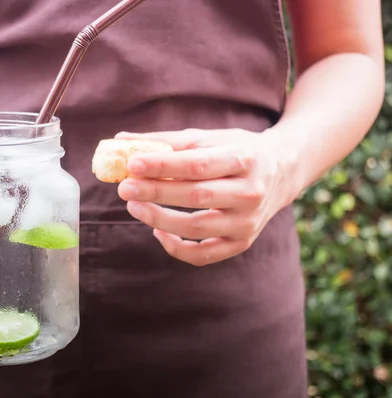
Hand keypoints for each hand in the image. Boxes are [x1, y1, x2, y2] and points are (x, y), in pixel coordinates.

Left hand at [115, 128, 293, 265]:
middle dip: (155, 192)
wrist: (282, 172)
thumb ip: (167, 141)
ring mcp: (248, 222)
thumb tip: (121, 140)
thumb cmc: (236, 151)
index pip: (198, 165)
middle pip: (196, 196)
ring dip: (159, 219)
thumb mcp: (210, 138)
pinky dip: (175, 247)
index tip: (132, 163)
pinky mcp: (242, 242)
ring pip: (196, 228)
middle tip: (124, 187)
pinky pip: (203, 254)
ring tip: (134, 206)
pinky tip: (157, 231)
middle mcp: (251, 192)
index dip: (163, 165)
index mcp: (245, 159)